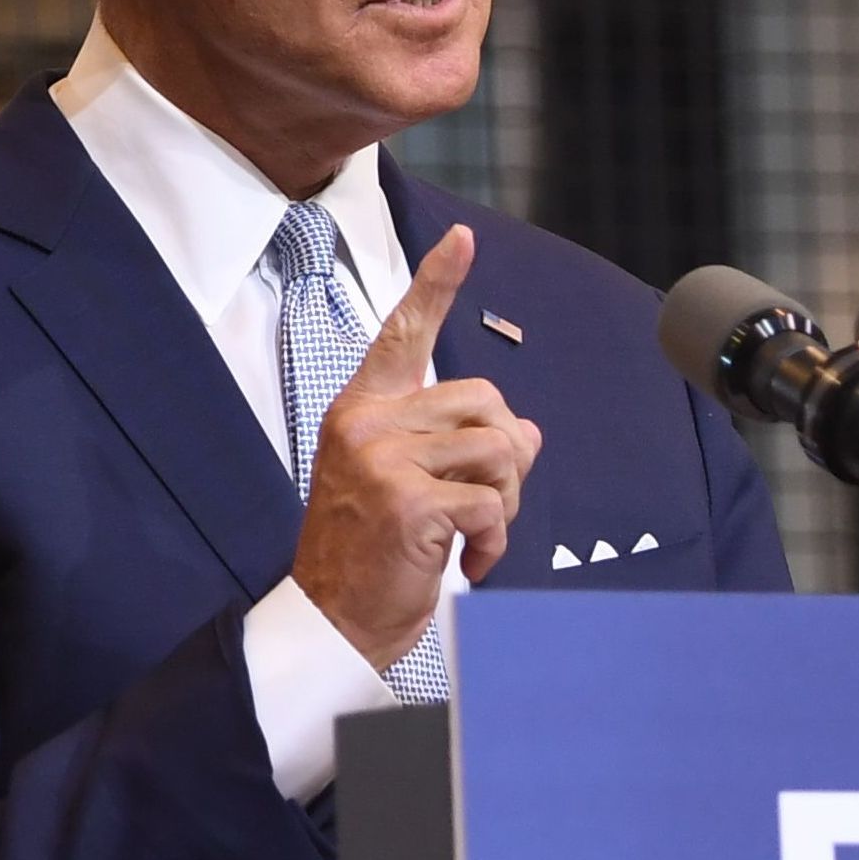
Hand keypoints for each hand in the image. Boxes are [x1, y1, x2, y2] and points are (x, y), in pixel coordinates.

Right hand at [291, 228, 539, 674]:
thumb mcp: (410, 486)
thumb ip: (458, 447)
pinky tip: (468, 562)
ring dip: (505, 502)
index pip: (405, 334)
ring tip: (474, 535)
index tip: (464, 240)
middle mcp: (367, 424)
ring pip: (498, 450)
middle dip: (504, 458)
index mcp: (362, 410)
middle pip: (485, 401)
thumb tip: (526, 431)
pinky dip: (494, 541)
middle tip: (483, 507)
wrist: (332, 619)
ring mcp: (383, 460)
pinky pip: (490, 504)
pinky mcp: (408, 502)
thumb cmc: (370, 554)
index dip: (437, 284)